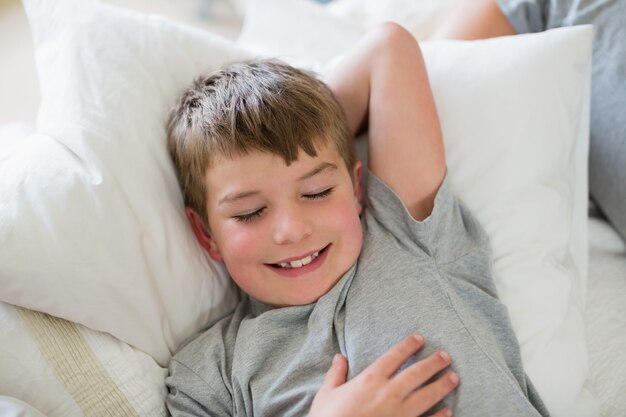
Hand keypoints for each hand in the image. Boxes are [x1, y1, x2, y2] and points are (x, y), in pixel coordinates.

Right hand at [310, 335, 458, 416]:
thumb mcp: (327, 394)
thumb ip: (335, 374)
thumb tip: (339, 357)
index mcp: (369, 380)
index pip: (394, 356)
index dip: (408, 345)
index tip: (420, 338)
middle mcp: (388, 393)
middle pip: (416, 373)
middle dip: (434, 363)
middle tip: (447, 356)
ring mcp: (398, 413)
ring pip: (426, 395)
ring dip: (442, 386)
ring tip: (454, 378)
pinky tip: (448, 411)